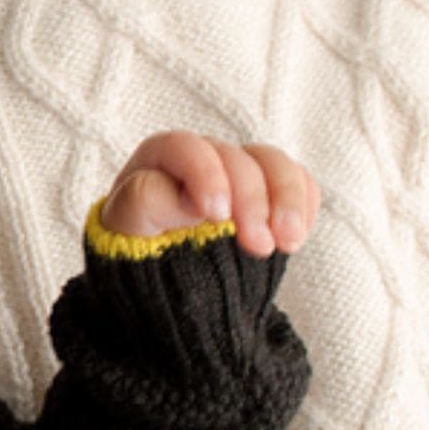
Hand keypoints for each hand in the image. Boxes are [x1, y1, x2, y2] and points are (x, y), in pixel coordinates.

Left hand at [101, 131, 319, 257]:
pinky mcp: (268, 193)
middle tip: (258, 246)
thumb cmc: (134, 249)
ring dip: (287, 200)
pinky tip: (294, 238)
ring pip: (273, 163)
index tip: (217, 216)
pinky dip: (303, 207)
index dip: (206, 176)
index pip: (187, 149)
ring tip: (288, 243)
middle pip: (236, 158)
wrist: (163, 281)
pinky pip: (298, 182)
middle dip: (252, 200)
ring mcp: (239, 172)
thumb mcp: (125, 231)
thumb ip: (146, 205)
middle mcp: (203, 158)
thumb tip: (186, 198)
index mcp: (160, 158)